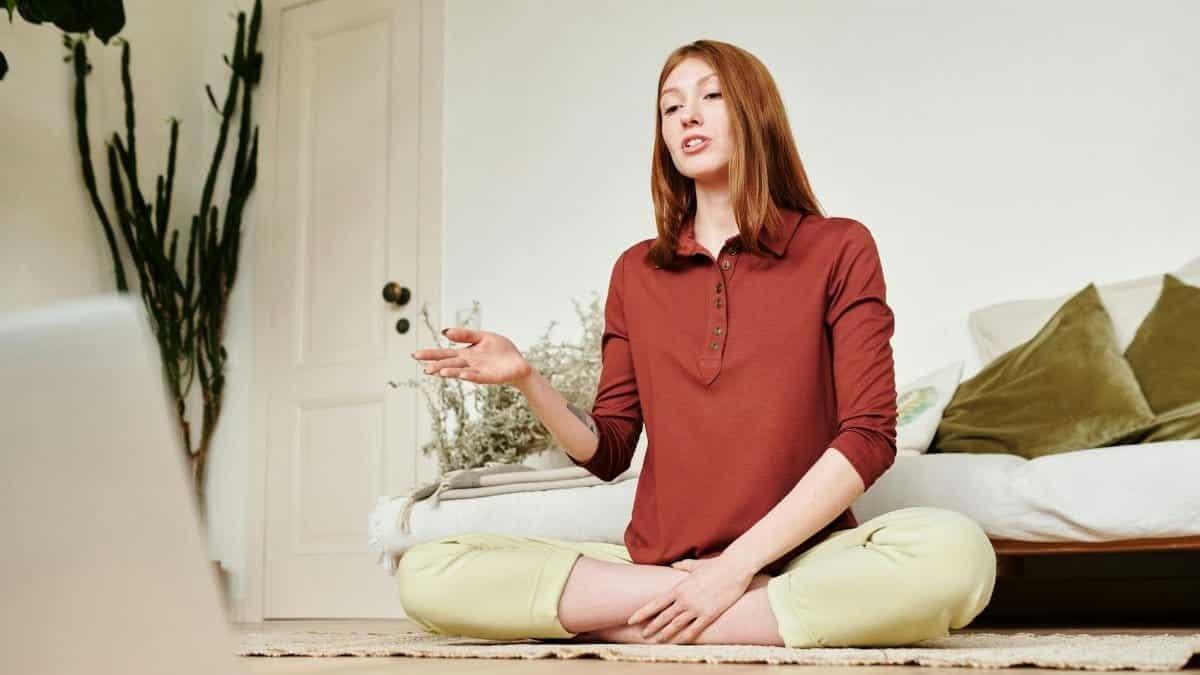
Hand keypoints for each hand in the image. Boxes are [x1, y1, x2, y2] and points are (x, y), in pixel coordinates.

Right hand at [412, 327, 532, 385]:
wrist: (518, 363)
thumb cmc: (501, 350)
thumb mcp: (482, 337)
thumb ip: (465, 335)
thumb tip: (445, 332)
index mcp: (465, 354)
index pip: (444, 354)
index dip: (430, 354)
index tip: (415, 355)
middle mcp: (468, 364)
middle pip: (448, 364)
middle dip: (435, 365)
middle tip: (422, 367)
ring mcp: (477, 371)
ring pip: (459, 371)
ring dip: (449, 371)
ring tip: (437, 371)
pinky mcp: (488, 376)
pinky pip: (476, 376)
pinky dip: (469, 375)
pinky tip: (461, 375)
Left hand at [626, 555, 754, 643]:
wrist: (733, 568)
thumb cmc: (715, 565)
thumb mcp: (695, 565)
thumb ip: (682, 566)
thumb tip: (673, 565)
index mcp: (679, 588)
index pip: (655, 604)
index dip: (642, 613)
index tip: (631, 620)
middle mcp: (684, 600)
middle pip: (663, 617)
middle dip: (651, 627)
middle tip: (643, 635)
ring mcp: (696, 608)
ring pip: (676, 625)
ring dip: (665, 634)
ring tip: (657, 640)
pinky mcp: (709, 614)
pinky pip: (695, 629)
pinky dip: (686, 637)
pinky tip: (679, 642)